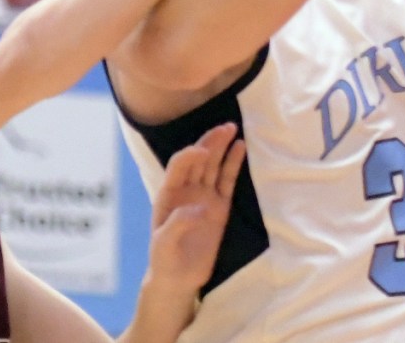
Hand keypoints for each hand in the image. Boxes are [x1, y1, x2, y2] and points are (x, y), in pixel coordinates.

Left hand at [146, 122, 245, 293]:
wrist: (178, 278)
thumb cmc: (164, 260)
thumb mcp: (163, 245)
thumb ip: (176, 225)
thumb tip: (199, 208)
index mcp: (168, 193)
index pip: (179, 166)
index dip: (189, 155)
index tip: (203, 151)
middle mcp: (186, 189)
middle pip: (199, 159)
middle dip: (210, 142)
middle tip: (225, 127)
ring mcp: (204, 196)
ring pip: (214, 165)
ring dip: (222, 146)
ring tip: (233, 128)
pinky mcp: (220, 207)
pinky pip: (227, 181)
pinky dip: (233, 164)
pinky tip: (240, 147)